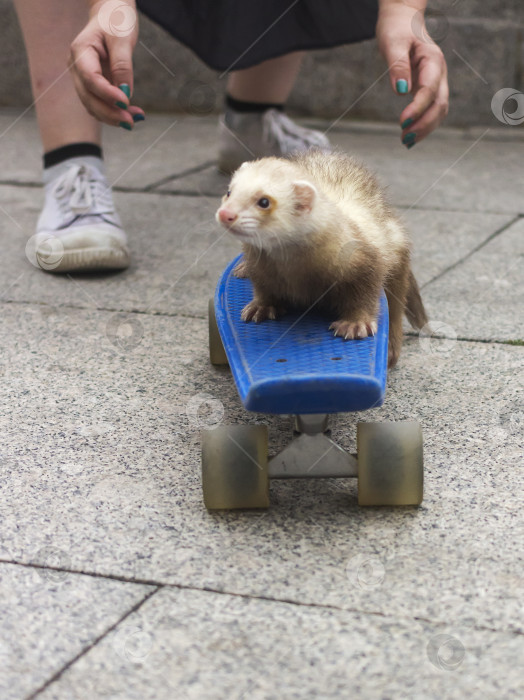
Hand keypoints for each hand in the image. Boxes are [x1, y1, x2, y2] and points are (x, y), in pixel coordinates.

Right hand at [68, 0, 144, 127]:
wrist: (111, 15)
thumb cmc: (116, 21)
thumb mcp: (122, 38)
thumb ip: (122, 65)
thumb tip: (125, 93)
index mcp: (80, 51)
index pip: (90, 78)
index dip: (107, 94)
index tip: (126, 103)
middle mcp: (77, 67)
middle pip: (88, 97)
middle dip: (109, 112)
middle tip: (131, 122)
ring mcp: (83, 78)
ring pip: (93, 105)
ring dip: (113, 116)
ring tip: (136, 119)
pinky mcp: (93, 86)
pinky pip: (100, 104)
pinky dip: (114, 112)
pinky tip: (132, 115)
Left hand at [376, 1, 448, 146]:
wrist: (402, 20)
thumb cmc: (397, 29)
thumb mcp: (393, 43)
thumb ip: (397, 66)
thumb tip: (401, 91)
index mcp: (433, 60)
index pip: (429, 89)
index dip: (418, 108)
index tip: (402, 122)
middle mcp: (439, 73)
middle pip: (440, 105)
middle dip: (424, 124)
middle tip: (404, 138)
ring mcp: (436, 82)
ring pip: (439, 110)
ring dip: (425, 128)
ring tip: (406, 141)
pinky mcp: (429, 89)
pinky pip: (431, 110)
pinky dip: (423, 124)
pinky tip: (410, 135)